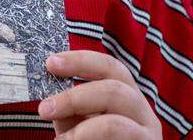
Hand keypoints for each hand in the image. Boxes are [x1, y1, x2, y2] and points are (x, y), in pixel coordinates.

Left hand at [38, 51, 161, 138]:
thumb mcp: (80, 125)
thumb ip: (69, 110)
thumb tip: (49, 96)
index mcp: (128, 95)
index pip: (110, 67)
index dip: (81, 60)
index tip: (50, 63)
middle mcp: (143, 113)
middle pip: (114, 90)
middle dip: (73, 97)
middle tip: (44, 109)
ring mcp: (147, 136)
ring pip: (114, 124)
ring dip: (80, 132)